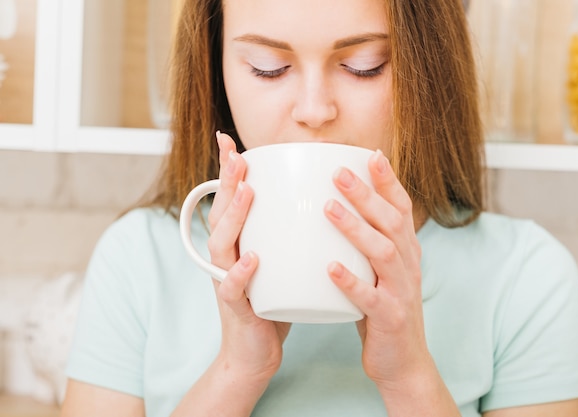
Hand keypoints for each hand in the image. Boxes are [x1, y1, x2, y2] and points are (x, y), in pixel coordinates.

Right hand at [207, 132, 290, 382]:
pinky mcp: (236, 309)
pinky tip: (251, 258)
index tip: (229, 140)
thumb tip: (315, 202)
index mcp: (238, 245)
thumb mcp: (278, 264)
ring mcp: (227, 282)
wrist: (255, 355)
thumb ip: (285, 237)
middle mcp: (227, 258)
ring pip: (222, 244)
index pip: (230, 200)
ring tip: (247, 193)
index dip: (228, 171)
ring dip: (233, 217)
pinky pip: (233, 289)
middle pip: (220, 214)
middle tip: (237, 155)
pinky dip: (240, 273)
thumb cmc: (272, 305)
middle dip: (228, 182)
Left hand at [323, 149, 428, 386]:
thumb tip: (335, 208)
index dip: (389, 182)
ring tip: (329, 208)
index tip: (371, 155)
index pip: (402, 208)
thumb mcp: (380, 271)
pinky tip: (331, 268)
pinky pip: (370, 298)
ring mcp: (402, 291)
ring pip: (383, 252)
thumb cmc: (383, 310)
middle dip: (366, 194)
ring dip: (356, 228)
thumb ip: (367, 244)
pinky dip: (351, 281)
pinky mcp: (390, 318)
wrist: (403, 362)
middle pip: (392, 222)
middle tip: (338, 172)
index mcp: (407, 251)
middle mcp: (409, 265)